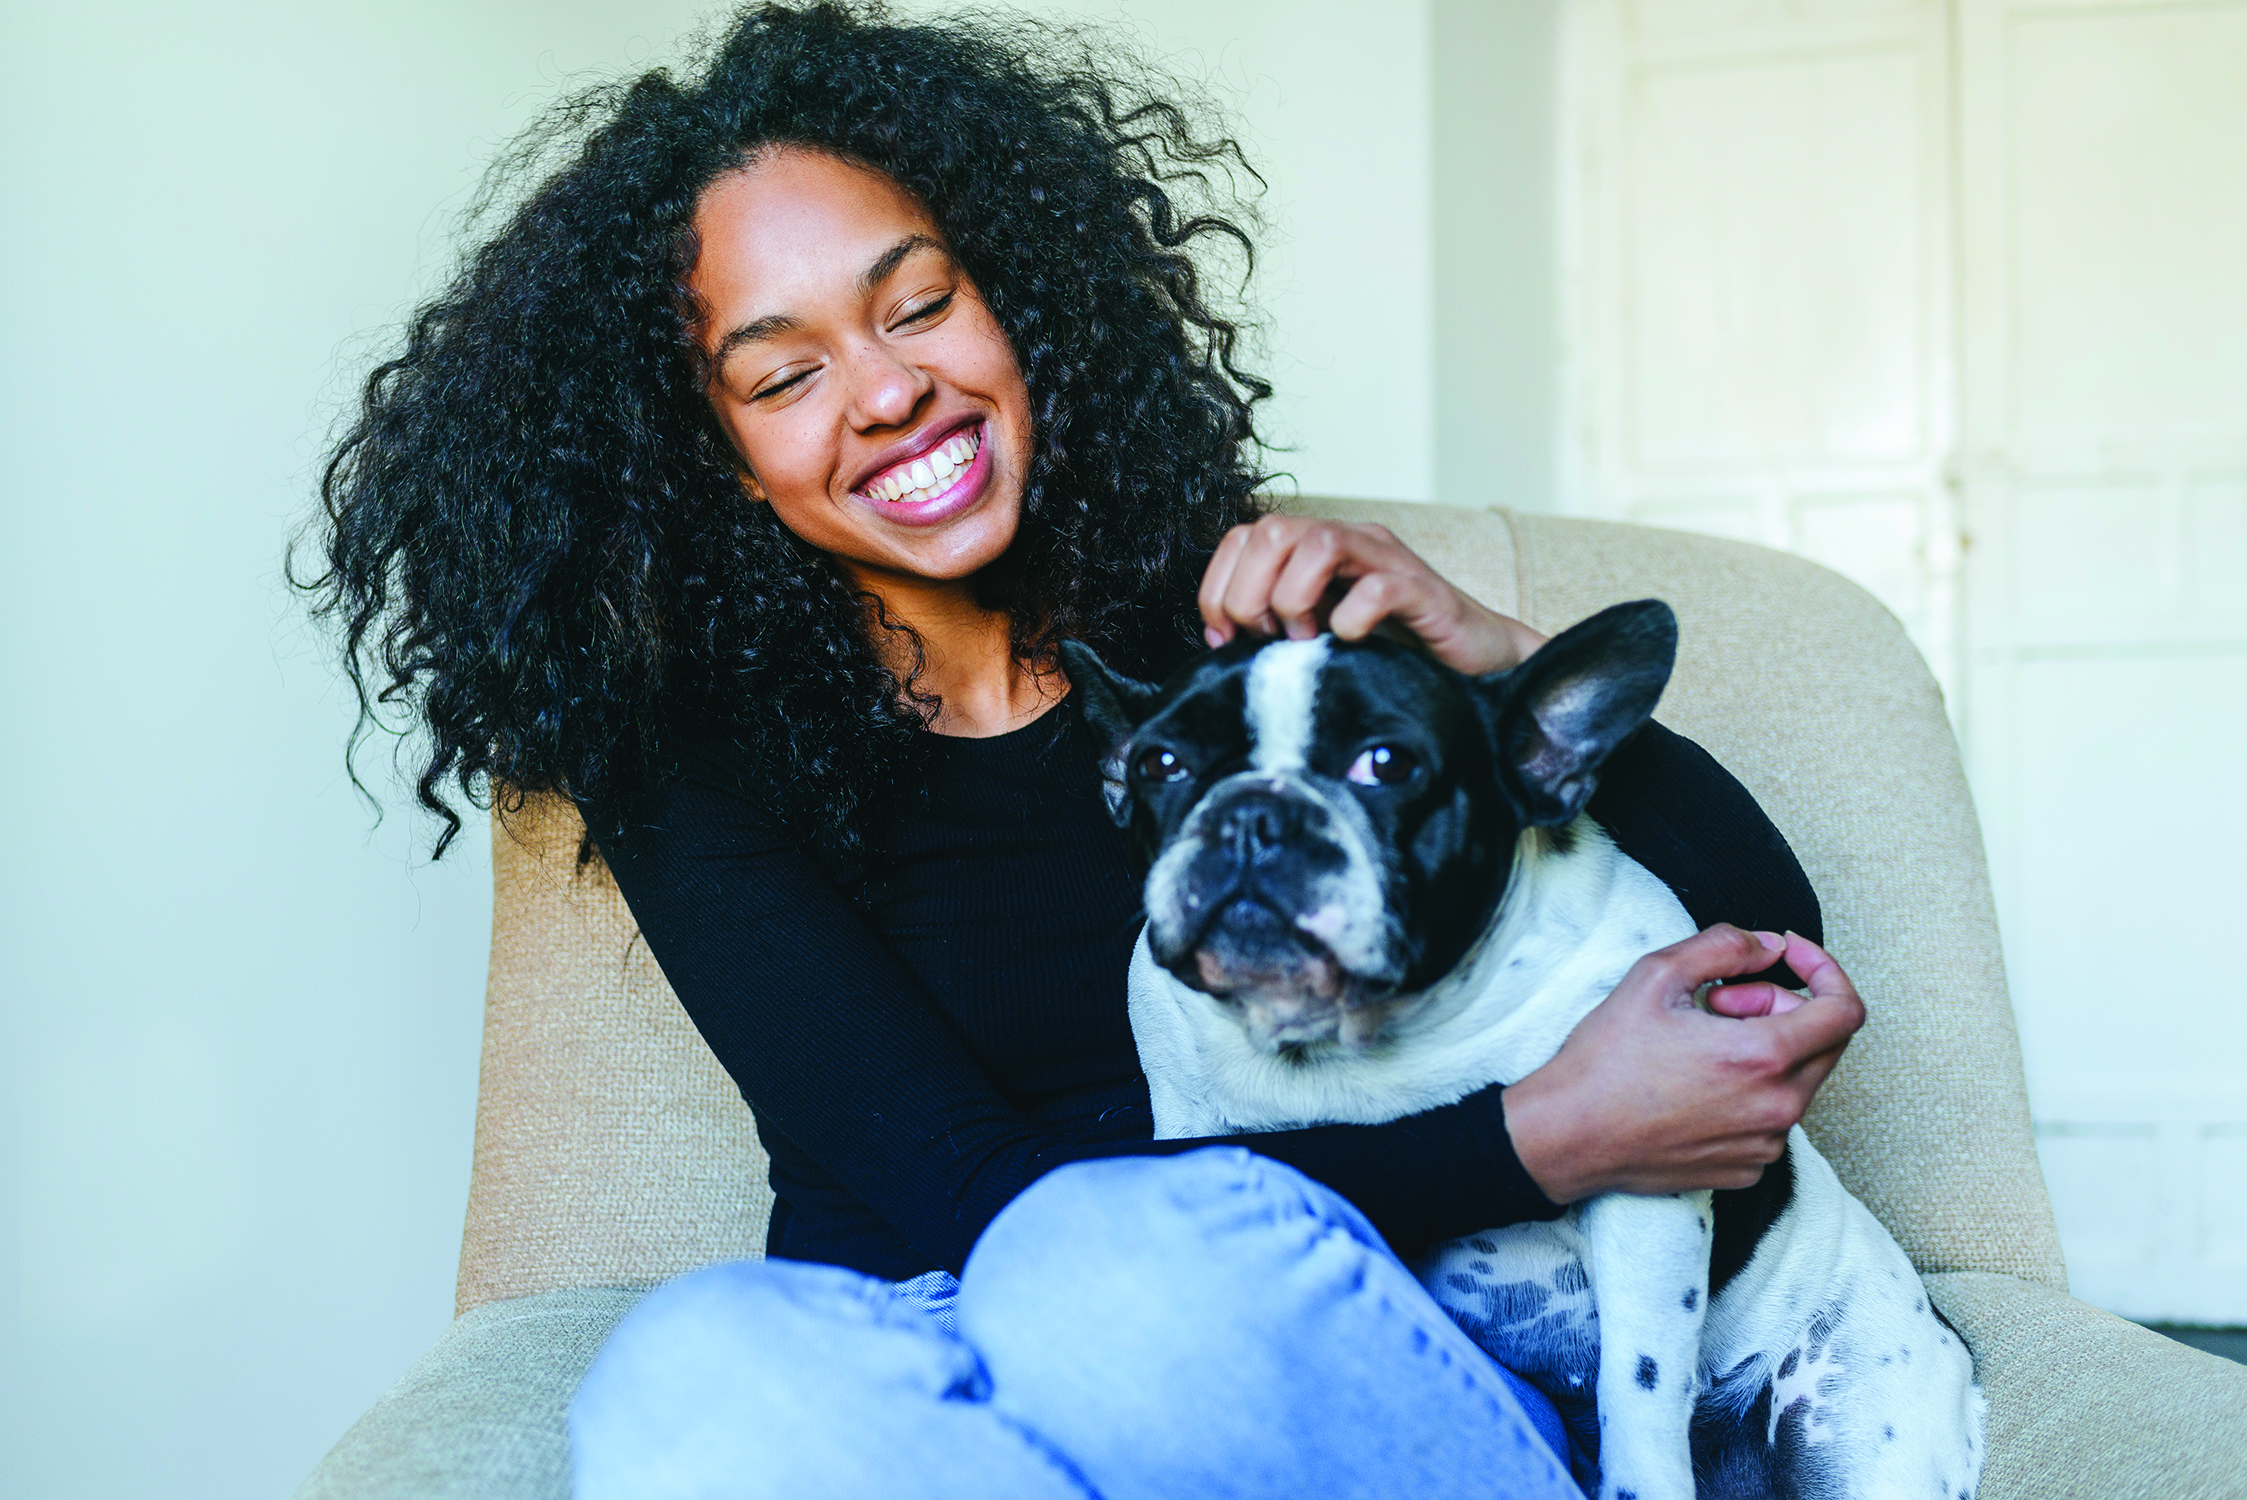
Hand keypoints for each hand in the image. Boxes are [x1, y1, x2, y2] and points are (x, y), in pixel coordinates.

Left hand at [1198, 515, 1546, 673]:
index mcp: (1316, 551)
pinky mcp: (1425, 593)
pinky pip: (1380, 586)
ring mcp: (1389, 562)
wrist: (1476, 665)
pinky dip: (1354, 615)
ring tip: (1305, 638)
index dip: (1218, 587)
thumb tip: (1220, 639)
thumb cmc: (1395, 652)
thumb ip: (1275, 627)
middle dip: (1250, 592)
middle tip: (1265, 638)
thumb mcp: (1320, 636)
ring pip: (1321, 542)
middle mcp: (1350, 543)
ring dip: (1294, 596)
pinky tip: (1349, 641)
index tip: (1223, 639)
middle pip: (1273, 530)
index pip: (1244, 537)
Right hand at [1501, 926, 1864, 1203]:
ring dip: (1766, 1049)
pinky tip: (1697, 1083)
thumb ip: (1725, 946)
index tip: (1792, 957)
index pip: (1845, 1011)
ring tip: (1701, 1043)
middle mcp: (1777, 1108)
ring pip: (1798, 1080)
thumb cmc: (1605, 1061)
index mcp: (1763, 1057)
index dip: (1825, 970)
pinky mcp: (1747, 1169)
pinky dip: (1751, 1090)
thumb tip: (1770, 946)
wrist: (1567, 1135)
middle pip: (1826, 1043)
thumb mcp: (1656, 975)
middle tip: (1721, 998)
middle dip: (1784, 1006)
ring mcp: (1765, 1145)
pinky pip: (1772, 1118)